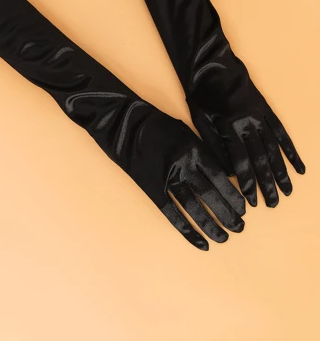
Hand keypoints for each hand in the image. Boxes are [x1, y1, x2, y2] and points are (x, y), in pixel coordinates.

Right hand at [131, 111, 245, 249]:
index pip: (220, 178)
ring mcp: (167, 179)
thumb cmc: (158, 125)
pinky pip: (172, 213)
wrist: (125, 126)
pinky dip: (186, 230)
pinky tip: (200, 242)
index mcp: (195, 150)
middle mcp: (184, 166)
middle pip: (210, 195)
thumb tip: (223, 172)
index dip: (232, 196)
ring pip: (193, 208)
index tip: (243, 209)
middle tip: (239, 228)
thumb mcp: (186, 131)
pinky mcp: (152, 189)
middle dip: (227, 214)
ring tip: (223, 238)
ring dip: (210, 225)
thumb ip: (203, 151)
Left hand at [188, 58, 304, 206]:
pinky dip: (290, 151)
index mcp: (231, 128)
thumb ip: (216, 145)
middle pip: (261, 160)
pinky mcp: (266, 110)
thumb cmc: (202, 94)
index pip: (242, 162)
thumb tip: (230, 170)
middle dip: (268, 184)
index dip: (248, 183)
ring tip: (288, 191)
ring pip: (274, 149)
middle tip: (273, 203)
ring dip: (282, 172)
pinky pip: (281, 133)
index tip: (252, 201)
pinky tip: (299, 166)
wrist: (213, 66)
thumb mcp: (201, 120)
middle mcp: (250, 124)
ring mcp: (261, 117)